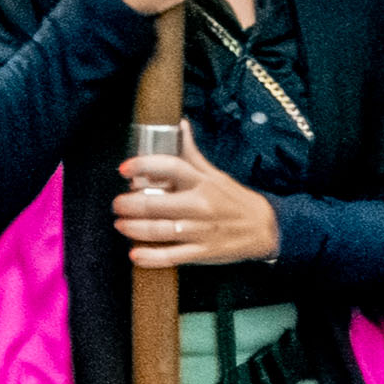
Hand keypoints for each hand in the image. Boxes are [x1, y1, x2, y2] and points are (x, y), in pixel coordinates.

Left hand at [115, 151, 278, 266]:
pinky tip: (135, 254)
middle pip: (156, 203)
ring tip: (121, 224)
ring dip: (134, 228)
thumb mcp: (215, 174)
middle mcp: (200, 205)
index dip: (143, 166)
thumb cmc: (234, 199)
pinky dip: (150, 257)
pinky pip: (172, 256)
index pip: (169, 167)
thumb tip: (179, 125)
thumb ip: (191, 154)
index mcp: (202, 182)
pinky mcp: (202, 252)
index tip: (124, 169)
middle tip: (117, 204)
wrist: (265, 228)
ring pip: (159, 230)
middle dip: (129, 204)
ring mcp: (200, 231)